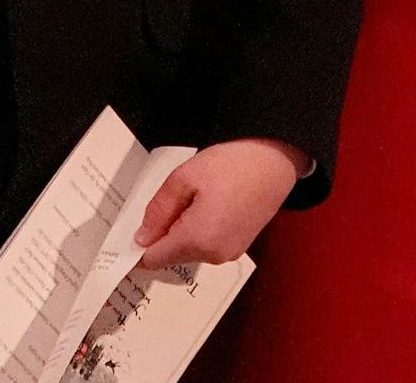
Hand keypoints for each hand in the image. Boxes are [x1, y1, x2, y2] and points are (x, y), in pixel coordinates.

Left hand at [133, 138, 303, 269]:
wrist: (275, 157)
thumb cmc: (233, 163)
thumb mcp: (185, 177)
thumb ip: (159, 210)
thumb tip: (141, 238)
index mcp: (197, 240)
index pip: (154, 259)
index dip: (141, 243)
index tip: (139, 224)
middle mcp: (213, 256)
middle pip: (172, 254)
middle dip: (165, 231)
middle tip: (176, 196)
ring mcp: (229, 253)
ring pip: (190, 249)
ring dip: (184, 228)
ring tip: (198, 195)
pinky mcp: (240, 245)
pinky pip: (209, 244)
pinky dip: (202, 228)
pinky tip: (212, 201)